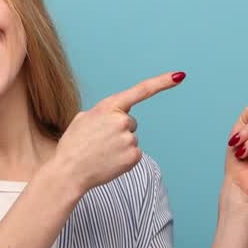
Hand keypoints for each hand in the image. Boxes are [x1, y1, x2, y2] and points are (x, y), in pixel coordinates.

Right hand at [51, 71, 185, 195]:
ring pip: (132, 139)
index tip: (179, 76)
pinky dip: (124, 159)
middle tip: (99, 141)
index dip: (162, 82)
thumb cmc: (72, 146)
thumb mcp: (83, 119)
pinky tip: (109, 162)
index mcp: (109, 106)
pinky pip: (134, 154)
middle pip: (131, 123)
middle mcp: (122, 120)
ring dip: (120, 146)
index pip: (141, 90)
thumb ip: (102, 113)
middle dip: (119, 131)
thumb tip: (110, 118)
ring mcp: (130, 139)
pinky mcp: (134, 156)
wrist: (68, 172)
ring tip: (101, 153)